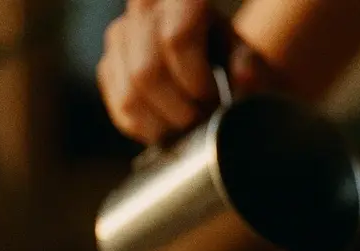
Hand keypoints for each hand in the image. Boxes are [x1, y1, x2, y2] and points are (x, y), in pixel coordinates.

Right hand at [97, 0, 273, 143]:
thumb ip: (251, 67)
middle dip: (178, 109)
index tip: (213, 98)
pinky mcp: (108, 66)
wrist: (212, 64)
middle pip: (147, 72)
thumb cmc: (234, 61)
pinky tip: (169, 127)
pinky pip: (121, 109)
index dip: (196, 80)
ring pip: (130, 95)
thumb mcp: (250, 60)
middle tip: (202, 118)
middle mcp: (143, 10)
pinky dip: (147, 129)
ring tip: (188, 124)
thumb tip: (243, 76)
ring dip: (163, 123)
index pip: (177, 38)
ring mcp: (120, 36)